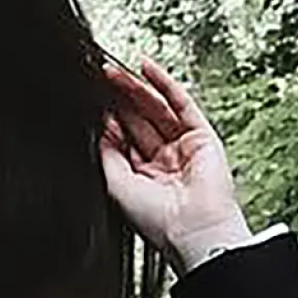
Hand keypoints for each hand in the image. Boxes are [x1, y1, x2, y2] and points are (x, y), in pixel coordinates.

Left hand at [98, 57, 254, 268]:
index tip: (95, 105)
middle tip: (102, 80)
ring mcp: (184, 148)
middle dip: (120, 100)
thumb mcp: (117, 186)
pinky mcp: (202, 136)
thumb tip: (103, 130)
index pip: (125, 140)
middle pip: (140, 121)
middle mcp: (165, 162)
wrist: (191, 228)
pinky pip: (181, 103)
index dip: (110, 121)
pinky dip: (164, 83)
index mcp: (145, 179)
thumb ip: (109, 155)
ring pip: (157, 110)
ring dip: (136, 89)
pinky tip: (146, 68)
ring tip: (114, 73)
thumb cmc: (158, 221)